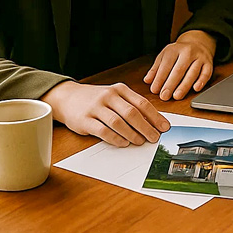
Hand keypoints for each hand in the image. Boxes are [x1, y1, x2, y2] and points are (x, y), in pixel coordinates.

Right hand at [41, 80, 170, 146]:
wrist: (68, 97)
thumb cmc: (97, 99)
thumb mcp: (115, 96)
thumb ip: (132, 106)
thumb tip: (153, 122)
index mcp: (120, 89)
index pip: (142, 103)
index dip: (155, 116)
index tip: (164, 127)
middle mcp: (109, 96)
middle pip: (132, 113)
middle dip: (146, 127)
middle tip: (154, 138)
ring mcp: (96, 107)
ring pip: (118, 122)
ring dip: (132, 134)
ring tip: (140, 141)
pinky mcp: (85, 120)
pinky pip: (103, 131)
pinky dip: (115, 138)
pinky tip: (123, 143)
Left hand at [144, 30, 216, 99]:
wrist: (198, 42)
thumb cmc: (179, 52)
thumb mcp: (165, 55)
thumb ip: (156, 68)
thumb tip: (147, 80)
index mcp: (175, 49)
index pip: (166, 65)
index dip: (159, 78)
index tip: (155, 90)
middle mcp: (188, 52)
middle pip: (179, 69)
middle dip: (171, 84)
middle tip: (164, 96)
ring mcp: (200, 57)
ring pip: (192, 72)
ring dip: (184, 86)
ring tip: (176, 96)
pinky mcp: (209, 63)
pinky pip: (206, 73)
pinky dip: (201, 81)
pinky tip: (195, 89)